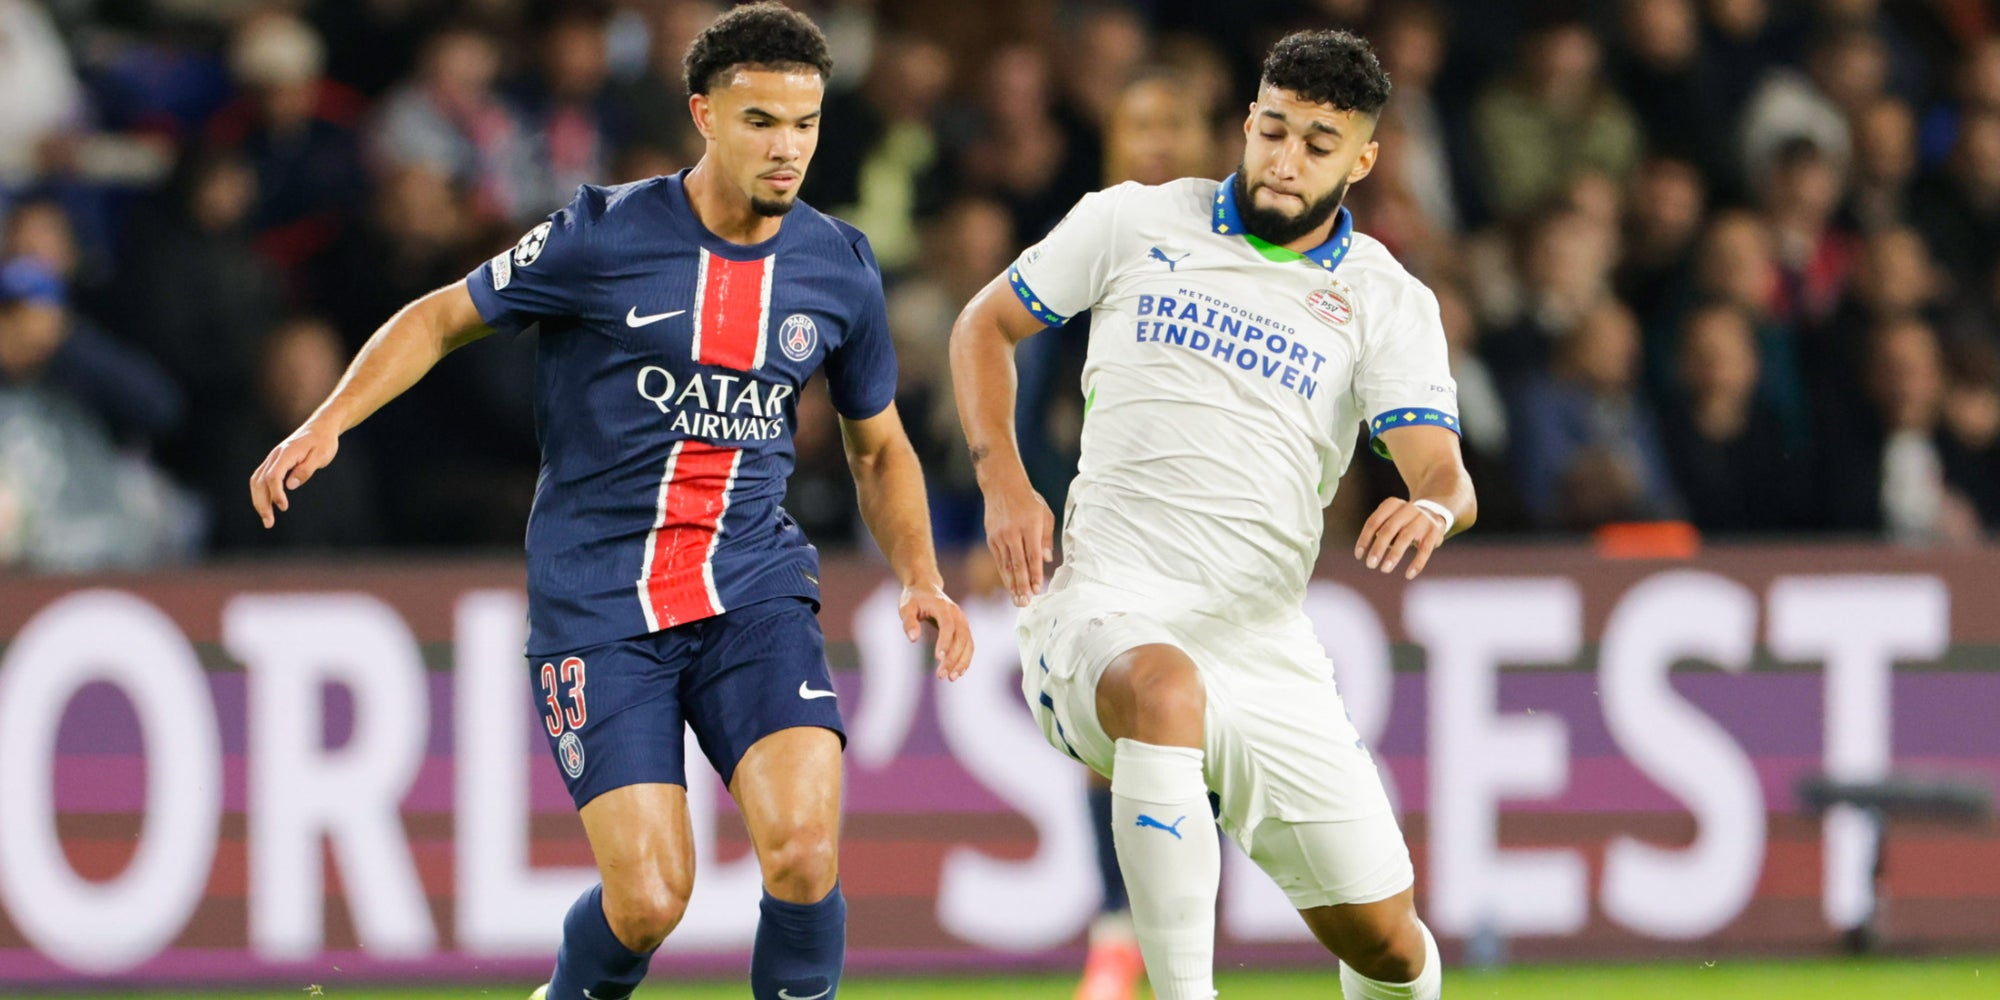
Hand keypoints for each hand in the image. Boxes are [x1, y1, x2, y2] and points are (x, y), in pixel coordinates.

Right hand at [249, 421, 339, 527]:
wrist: (321, 428)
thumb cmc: (324, 441)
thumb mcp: (321, 455)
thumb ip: (306, 470)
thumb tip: (290, 485)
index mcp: (286, 453)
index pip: (273, 476)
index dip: (276, 493)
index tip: (284, 507)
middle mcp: (275, 456)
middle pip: (259, 481)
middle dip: (261, 503)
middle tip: (269, 523)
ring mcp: (272, 458)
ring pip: (256, 481)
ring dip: (259, 501)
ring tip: (267, 520)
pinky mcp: (274, 462)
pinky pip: (261, 478)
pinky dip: (261, 493)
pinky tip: (267, 506)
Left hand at [901, 584, 971, 680]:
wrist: (926, 588)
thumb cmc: (914, 599)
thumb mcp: (906, 607)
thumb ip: (908, 622)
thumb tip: (913, 639)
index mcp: (943, 607)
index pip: (948, 626)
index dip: (945, 642)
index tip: (938, 658)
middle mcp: (957, 614)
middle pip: (960, 637)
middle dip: (953, 657)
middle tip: (941, 675)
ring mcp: (963, 621)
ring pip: (968, 643)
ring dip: (962, 661)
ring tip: (951, 678)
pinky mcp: (963, 628)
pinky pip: (969, 645)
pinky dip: (965, 659)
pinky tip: (958, 673)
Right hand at [982, 473, 1054, 606]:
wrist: (1002, 486)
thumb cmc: (1028, 501)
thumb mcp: (1045, 514)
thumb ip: (1046, 538)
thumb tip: (1047, 560)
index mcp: (1029, 526)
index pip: (1032, 556)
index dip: (1035, 574)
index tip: (1038, 590)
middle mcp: (1013, 533)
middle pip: (1018, 564)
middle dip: (1022, 586)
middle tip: (1025, 603)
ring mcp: (1000, 536)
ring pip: (1006, 565)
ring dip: (1012, 585)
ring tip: (1017, 600)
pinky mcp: (991, 538)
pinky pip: (999, 560)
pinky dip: (1005, 574)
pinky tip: (1009, 586)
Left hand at [1354, 497, 1446, 579]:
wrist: (1434, 510)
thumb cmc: (1404, 521)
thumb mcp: (1391, 518)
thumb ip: (1381, 531)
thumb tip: (1372, 552)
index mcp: (1392, 504)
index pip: (1373, 521)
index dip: (1364, 538)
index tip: (1359, 555)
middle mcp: (1408, 508)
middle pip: (1389, 529)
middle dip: (1378, 548)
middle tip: (1370, 564)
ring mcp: (1422, 518)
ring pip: (1405, 537)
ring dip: (1394, 555)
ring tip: (1384, 569)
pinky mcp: (1435, 530)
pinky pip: (1425, 549)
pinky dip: (1417, 563)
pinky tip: (1409, 575)